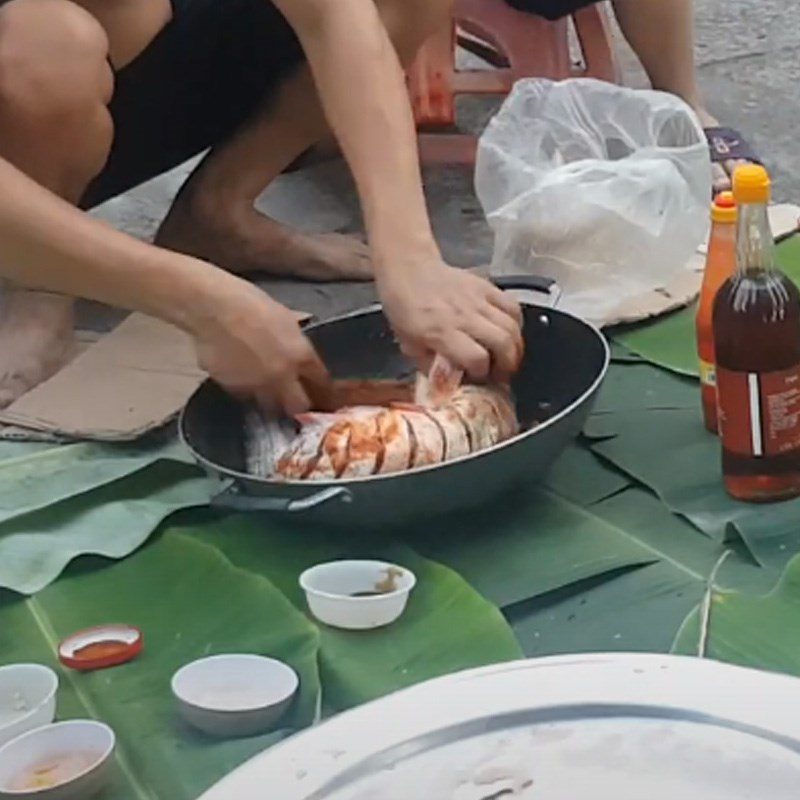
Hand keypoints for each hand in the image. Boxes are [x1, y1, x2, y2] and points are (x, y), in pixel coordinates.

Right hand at [192, 282, 329, 415]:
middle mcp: (283, 376)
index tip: (320, 389)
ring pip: (270, 405)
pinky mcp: (232, 389)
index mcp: (300, 355)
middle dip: (299, 404)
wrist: (211, 307)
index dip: (322, 387)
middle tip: (295, 398)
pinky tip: (242, 377)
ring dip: (272, 400)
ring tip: (267, 390)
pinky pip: (245, 395)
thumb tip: (302, 334)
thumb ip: (295, 334)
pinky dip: (246, 390)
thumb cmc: (248, 301)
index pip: (321, 381)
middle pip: (298, 406)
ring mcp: (257, 386)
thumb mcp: (283, 314)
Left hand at [379, 261, 523, 381]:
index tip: (478, 378)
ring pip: (512, 326)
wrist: (409, 272)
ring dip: (515, 347)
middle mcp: (463, 315)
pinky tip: (509, 333)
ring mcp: (478, 299)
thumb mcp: (409, 346)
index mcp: (441, 331)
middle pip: (502, 343)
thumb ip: (431, 367)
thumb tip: (451, 385)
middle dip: (507, 365)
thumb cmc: (405, 310)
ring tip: (508, 357)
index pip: (477, 357)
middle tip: (502, 374)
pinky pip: (513, 307)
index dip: (483, 374)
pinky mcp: (487, 287)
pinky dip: (516, 324)